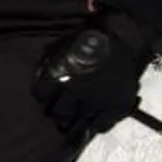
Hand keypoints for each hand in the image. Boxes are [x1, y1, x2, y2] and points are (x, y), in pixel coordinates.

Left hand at [31, 15, 160, 134]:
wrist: (121, 35)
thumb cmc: (87, 39)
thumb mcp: (59, 47)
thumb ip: (47, 66)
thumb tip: (40, 84)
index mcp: (58, 76)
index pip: (41, 98)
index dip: (43, 100)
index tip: (46, 102)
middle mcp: (76, 92)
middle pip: (60, 116)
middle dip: (58, 116)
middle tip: (61, 116)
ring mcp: (98, 101)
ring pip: (80, 125)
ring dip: (76, 124)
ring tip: (75, 122)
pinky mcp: (117, 106)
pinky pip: (102, 126)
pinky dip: (96, 125)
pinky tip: (94, 119)